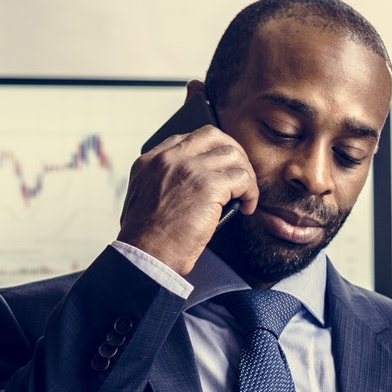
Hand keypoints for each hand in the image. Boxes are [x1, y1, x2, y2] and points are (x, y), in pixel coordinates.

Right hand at [117, 84, 259, 276]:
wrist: (145, 256)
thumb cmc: (143, 240)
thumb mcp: (140, 200)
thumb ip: (159, 184)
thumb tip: (185, 188)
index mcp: (149, 161)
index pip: (186, 139)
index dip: (208, 150)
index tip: (217, 166)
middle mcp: (169, 159)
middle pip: (212, 136)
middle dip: (232, 152)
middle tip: (239, 174)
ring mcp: (190, 169)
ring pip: (233, 154)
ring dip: (245, 174)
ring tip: (245, 194)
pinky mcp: (209, 185)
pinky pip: (243, 179)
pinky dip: (251, 192)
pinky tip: (247, 207)